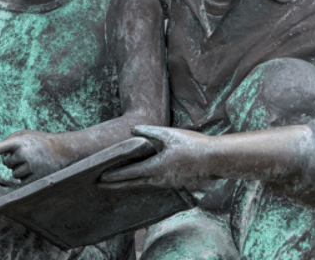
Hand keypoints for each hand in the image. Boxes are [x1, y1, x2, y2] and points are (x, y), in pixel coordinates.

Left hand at [0, 130, 74, 182]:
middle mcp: (25, 153)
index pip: (1, 147)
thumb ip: (8, 142)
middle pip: (7, 163)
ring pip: (14, 174)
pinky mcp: (37, 177)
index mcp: (20, 141)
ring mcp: (31, 166)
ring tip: (34, 161)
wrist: (63, 149)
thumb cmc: (39, 142)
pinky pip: (22, 181)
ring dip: (20, 169)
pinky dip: (27, 177)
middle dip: (13, 160)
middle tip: (27, 154)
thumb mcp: (24, 135)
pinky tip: (36, 169)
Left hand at [99, 125, 215, 189]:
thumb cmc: (193, 144)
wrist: (215, 159)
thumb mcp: (170, 134)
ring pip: (142, 185)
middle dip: (115, 184)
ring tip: (113, 184)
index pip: (130, 173)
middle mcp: (159, 178)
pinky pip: (152, 184)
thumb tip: (133, 130)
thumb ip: (149, 132)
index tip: (100, 177)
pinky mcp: (173, 183)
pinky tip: (136, 181)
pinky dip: (140, 183)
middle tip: (99, 185)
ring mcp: (167, 183)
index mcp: (156, 167)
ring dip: (127, 185)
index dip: (114, 175)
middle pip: (132, 183)